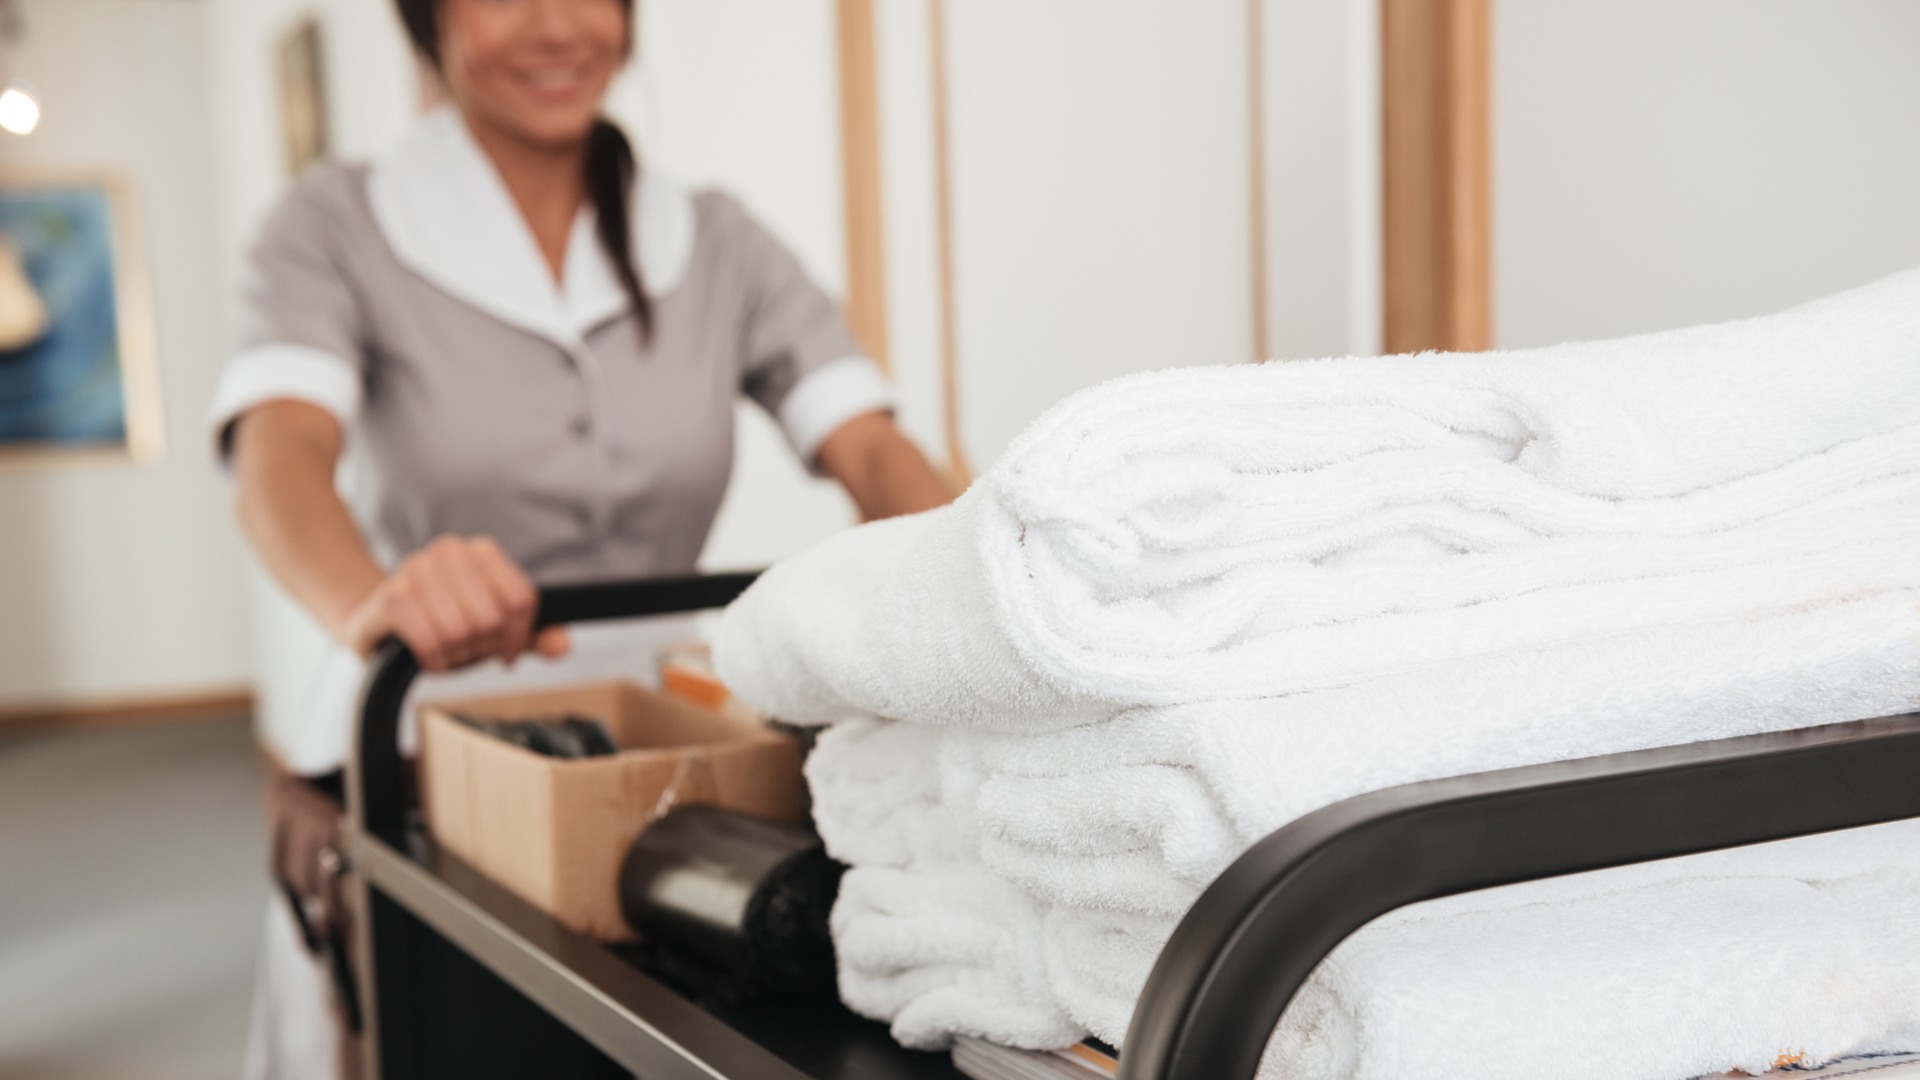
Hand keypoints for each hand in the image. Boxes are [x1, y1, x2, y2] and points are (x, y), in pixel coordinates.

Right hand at [339, 535, 570, 670]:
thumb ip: (531, 635)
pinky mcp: (391, 596)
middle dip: (482, 646)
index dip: (517, 635)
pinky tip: (428, 656)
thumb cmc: (442, 624)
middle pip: (492, 617)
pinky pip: (431, 640)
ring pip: (463, 629)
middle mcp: (449, 551)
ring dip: (457, 654)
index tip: (505, 651)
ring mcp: (416, 569)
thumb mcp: (493, 630)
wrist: (380, 625)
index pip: (521, 599)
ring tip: (446, 650)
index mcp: (480, 551)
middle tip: (467, 650)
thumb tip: (563, 645)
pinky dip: (435, 659)